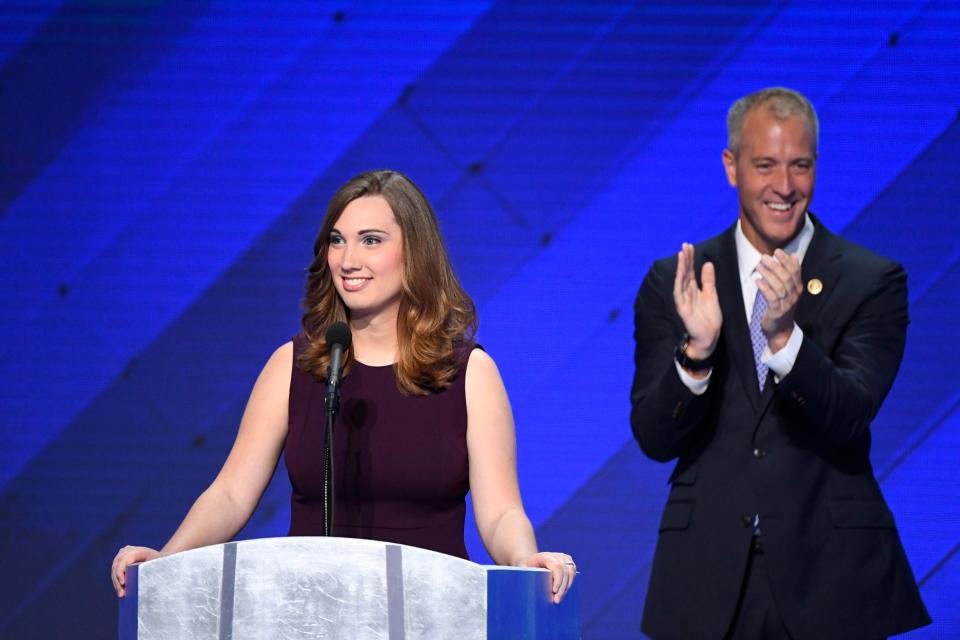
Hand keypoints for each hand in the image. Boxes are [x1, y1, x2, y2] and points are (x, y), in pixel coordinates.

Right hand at [111, 545, 161, 596]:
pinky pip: (115, 572)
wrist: (160, 557)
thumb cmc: (161, 562)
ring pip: (114, 570)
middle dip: (118, 581)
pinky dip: (117, 582)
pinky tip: (120, 591)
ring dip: (116, 583)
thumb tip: (143, 583)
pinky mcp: (120, 561)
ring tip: (121, 594)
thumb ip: (152, 569)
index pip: (124, 560)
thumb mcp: (159, 563)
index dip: (120, 571)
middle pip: (117, 566)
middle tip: (121, 594)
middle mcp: (128, 551)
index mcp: (138, 550)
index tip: (123, 583)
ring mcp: (122, 555)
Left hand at [520, 552, 576, 603]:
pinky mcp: (567, 562)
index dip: (558, 579)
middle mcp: (556, 555)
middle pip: (564, 571)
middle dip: (562, 587)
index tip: (554, 591)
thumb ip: (525, 578)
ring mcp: (563, 558)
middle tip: (556, 601)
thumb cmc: (524, 569)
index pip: (557, 566)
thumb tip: (529, 592)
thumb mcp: (522, 571)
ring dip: (567, 586)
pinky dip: (570, 583)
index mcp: (544, 556)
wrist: (529, 562)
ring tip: (559, 598)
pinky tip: (564, 592)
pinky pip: (572, 572)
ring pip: (571, 572)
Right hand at [673, 243, 721, 360]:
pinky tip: (680, 274)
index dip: (690, 259)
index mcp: (693, 289)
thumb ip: (708, 281)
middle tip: (685, 246)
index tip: (690, 246)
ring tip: (682, 255)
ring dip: (681, 268)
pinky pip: (679, 294)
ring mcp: (683, 300)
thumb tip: (708, 263)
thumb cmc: (709, 318)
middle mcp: (686, 293)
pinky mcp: (683, 309)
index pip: (690, 271)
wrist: (709, 337)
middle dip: (685, 259)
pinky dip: (679, 284)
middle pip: (685, 273)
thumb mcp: (712, 295)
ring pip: (681, 281)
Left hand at [756, 249, 801, 351]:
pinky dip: (764, 288)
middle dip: (775, 265)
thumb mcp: (788, 289)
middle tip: (764, 257)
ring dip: (768, 274)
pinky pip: (771, 297)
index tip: (777, 251)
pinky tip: (758, 281)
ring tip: (759, 266)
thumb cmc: (782, 306)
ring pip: (779, 286)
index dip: (786, 260)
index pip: (795, 271)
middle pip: (786, 277)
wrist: (780, 329)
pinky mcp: (777, 312)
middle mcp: (794, 295)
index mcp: (798, 288)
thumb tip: (794, 256)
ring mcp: (786, 304)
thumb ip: (790, 273)